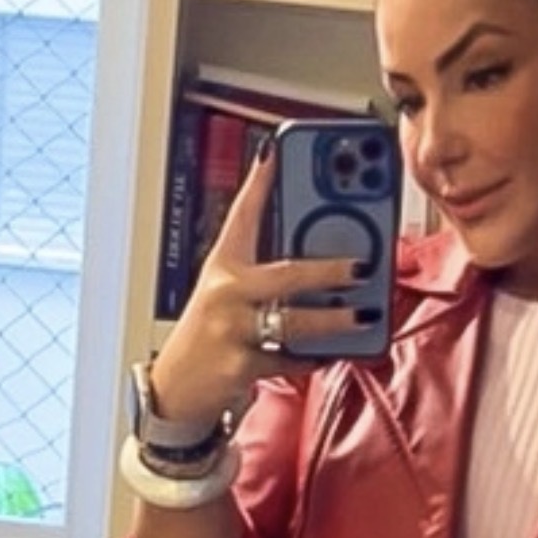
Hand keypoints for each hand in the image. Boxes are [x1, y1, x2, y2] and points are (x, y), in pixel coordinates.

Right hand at [148, 146, 371, 428]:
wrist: (175, 388)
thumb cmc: (208, 333)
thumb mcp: (226, 291)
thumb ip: (267, 270)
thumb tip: (318, 249)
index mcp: (223, 265)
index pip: (242, 214)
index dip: (259, 182)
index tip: (277, 150)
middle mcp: (226, 292)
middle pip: (284, 274)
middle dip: (327, 269)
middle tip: (361, 266)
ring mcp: (232, 329)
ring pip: (293, 320)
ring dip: (333, 319)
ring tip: (362, 315)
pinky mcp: (242, 365)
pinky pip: (289, 358)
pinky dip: (314, 358)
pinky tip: (334, 352)